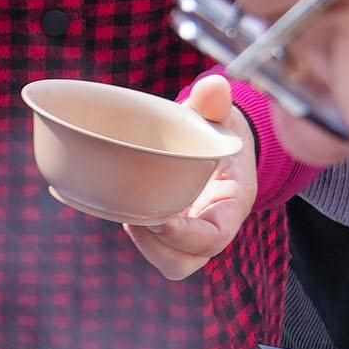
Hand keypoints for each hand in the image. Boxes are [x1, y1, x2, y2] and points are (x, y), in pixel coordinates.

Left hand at [122, 76, 259, 284]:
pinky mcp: (169, 228)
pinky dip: (136, 232)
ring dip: (143, 244)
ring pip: (167, 260)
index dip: (186, 237)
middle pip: (185, 262)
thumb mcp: (222, 116)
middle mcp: (211, 225)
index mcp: (231, 204)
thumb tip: (214, 86)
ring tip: (126, 213)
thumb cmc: (220, 131)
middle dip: (155, 248)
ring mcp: (188, 231)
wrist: (216, 140)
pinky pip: (154, 244)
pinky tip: (117, 205)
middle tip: (134, 218)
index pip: (214, 238)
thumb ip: (216, 103)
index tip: (158, 220)